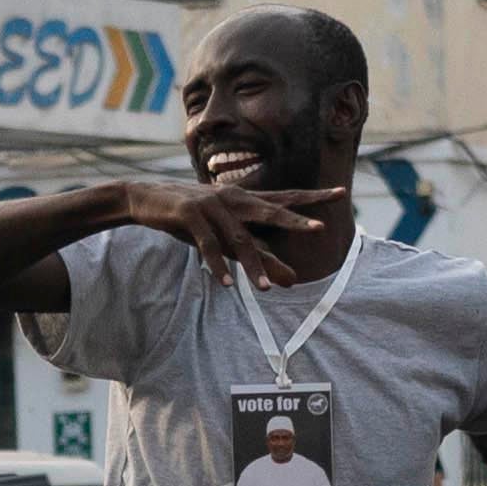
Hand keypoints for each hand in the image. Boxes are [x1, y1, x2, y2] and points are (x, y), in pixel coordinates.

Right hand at [121, 170, 342, 288]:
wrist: (144, 198)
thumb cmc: (191, 218)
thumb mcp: (227, 238)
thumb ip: (261, 257)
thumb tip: (294, 281)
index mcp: (245, 200)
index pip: (286, 198)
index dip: (313, 198)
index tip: (342, 195)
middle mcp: (234, 199)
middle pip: (271, 210)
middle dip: (295, 221)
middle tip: (320, 228)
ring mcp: (212, 205)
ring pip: (239, 238)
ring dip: (253, 266)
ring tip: (265, 290)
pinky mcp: (190, 215)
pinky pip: (207, 245)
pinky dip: (216, 265)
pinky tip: (224, 284)